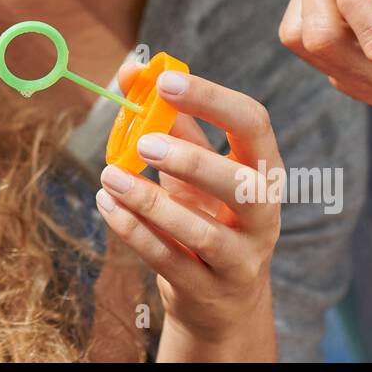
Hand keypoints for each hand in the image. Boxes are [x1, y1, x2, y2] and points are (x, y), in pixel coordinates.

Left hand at [96, 63, 281, 356]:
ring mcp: (239, 259)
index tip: (164, 81)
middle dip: (191, 161)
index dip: (212, 99)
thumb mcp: (197, 169)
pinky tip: (107, 205)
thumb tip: (132, 70)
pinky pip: (170, 261)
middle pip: (240, 185)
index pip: (254, 125)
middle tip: (142, 142)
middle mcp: (263, 215)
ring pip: (201, 233)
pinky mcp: (207, 291)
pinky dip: (134, 232)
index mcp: (263, 170)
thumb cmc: (207, 214)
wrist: (220, 301)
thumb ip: (170, 121)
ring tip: (109, 176)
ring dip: (149, 202)